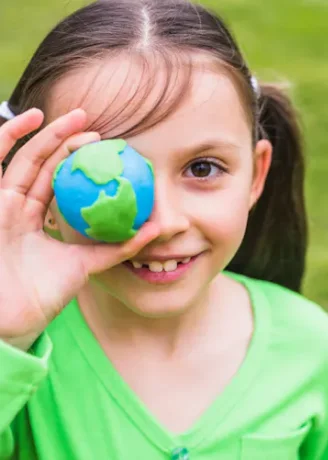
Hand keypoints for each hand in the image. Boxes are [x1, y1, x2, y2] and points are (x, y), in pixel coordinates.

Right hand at [0, 108, 158, 350]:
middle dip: (65, 139)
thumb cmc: (44, 294)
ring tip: (73, 117)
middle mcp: (16, 207)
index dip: (77, 158)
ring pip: (24, 159)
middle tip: (92, 122)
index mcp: (36, 218)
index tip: (105, 144)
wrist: (14, 319)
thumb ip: (117, 246)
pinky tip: (26, 120)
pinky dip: (6, 139)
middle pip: (42, 163)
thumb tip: (157, 228)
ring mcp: (1, 205)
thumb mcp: (86, 264)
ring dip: (46, 135)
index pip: (57, 178)